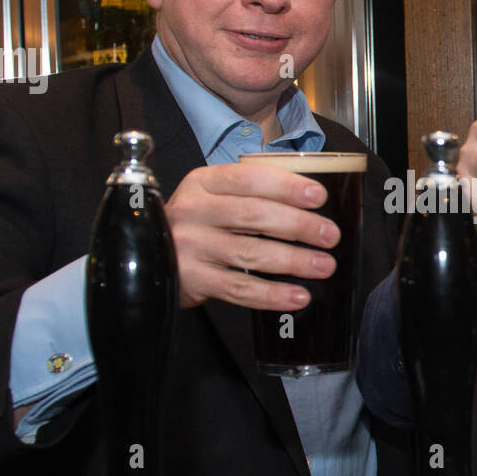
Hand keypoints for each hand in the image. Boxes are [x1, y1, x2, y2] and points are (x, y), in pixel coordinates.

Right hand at [164, 163, 339, 309]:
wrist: (147, 251)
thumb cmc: (197, 221)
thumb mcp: (212, 195)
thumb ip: (250, 192)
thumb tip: (310, 201)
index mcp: (203, 183)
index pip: (248, 179)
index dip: (286, 187)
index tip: (318, 196)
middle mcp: (194, 211)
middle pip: (253, 215)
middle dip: (298, 225)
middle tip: (329, 235)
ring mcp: (191, 246)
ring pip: (250, 253)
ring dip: (293, 261)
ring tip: (323, 265)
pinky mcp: (193, 279)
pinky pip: (239, 289)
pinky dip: (272, 295)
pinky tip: (297, 296)